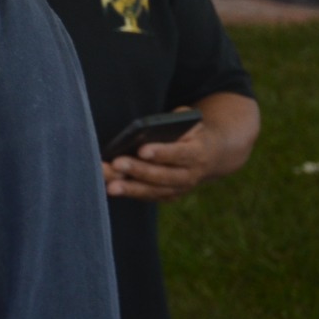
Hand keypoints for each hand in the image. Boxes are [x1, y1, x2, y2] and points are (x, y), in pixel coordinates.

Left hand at [102, 108, 217, 202]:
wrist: (209, 156)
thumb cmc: (190, 133)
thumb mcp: (190, 122)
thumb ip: (174, 121)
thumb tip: (149, 126)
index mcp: (197, 153)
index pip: (179, 154)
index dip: (161, 153)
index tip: (141, 150)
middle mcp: (190, 175)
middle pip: (162, 175)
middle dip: (138, 170)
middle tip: (116, 164)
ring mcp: (179, 189)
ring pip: (154, 191)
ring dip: (130, 188)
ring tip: (109, 184)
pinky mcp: (169, 196)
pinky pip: (148, 196)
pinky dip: (130, 193)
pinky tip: (110, 187)